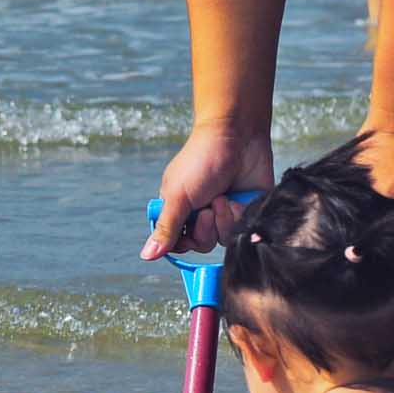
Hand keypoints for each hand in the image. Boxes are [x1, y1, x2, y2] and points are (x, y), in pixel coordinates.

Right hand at [147, 124, 275, 259]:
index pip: (177, 242)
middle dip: (205, 228)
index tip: (186, 231)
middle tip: (206, 207)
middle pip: (201, 244)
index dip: (183, 242)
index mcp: (179, 209)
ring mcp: (224, 212)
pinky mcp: (246, 211)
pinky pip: (242, 230)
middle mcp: (201, 213)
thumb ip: (166, 228)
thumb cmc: (202, 160)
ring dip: (223, 219)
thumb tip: (146, 255)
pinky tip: (238, 199)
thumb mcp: (178, 196)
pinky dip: (239, 215)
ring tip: (224, 197)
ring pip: (222, 240)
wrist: (237, 137)